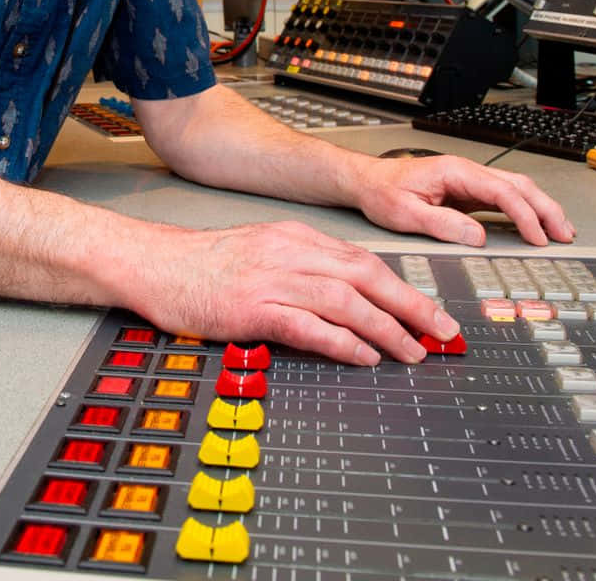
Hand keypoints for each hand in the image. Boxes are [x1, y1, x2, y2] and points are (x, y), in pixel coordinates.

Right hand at [137, 220, 459, 366]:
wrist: (153, 263)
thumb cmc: (200, 263)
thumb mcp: (258, 252)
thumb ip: (299, 269)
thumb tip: (344, 299)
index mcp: (292, 238)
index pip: (361, 260)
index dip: (402, 287)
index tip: (428, 310)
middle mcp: (288, 253)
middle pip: (365, 275)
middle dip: (411, 304)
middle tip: (442, 330)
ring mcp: (270, 279)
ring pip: (345, 300)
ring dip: (387, 327)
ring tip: (412, 351)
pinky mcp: (252, 308)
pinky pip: (308, 325)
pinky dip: (342, 342)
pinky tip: (363, 356)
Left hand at [353, 154, 574, 246]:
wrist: (366, 182)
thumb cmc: (381, 192)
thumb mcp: (405, 213)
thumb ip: (443, 224)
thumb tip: (478, 236)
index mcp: (455, 172)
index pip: (503, 192)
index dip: (526, 215)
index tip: (538, 238)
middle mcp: (466, 173)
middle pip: (519, 186)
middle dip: (546, 209)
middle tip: (565, 235)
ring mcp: (468, 182)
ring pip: (516, 190)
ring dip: (540, 209)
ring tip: (560, 232)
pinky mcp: (466, 193)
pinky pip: (503, 200)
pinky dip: (524, 212)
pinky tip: (535, 226)